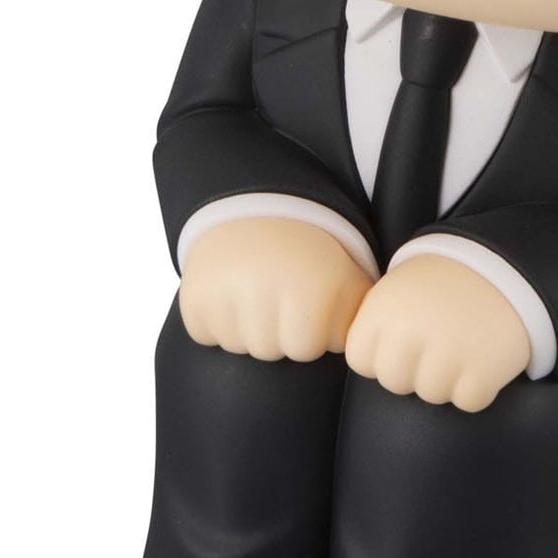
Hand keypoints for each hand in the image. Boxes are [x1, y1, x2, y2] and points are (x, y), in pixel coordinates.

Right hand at [178, 217, 370, 361]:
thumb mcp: (347, 275)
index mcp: (309, 292)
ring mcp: (225, 296)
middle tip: (276, 295)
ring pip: (237, 346)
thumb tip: (364, 350)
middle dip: (276, 331)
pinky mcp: (193, 297)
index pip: (307, 349)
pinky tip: (227, 292)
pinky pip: (205, 333)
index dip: (309, 330)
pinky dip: (213, 318)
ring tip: (254, 292)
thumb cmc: (306, 255)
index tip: (306, 301)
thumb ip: (363, 315)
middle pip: (270, 351)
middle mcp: (266, 294)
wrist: (253, 207)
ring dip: (246, 328)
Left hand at [344, 257, 530, 412]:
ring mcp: (448, 353)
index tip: (402, 340)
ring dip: (447, 378)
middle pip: (393, 382)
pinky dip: (478, 386)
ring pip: (431, 395)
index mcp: (383, 309)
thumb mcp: (399, 287)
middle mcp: (410, 332)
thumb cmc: (444, 283)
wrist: (507, 265)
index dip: (381, 355)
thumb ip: (376, 324)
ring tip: (462, 346)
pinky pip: (468, 401)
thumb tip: (363, 362)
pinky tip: (483, 356)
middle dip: (413, 370)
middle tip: (436, 344)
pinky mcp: (484, 371)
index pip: (360, 361)